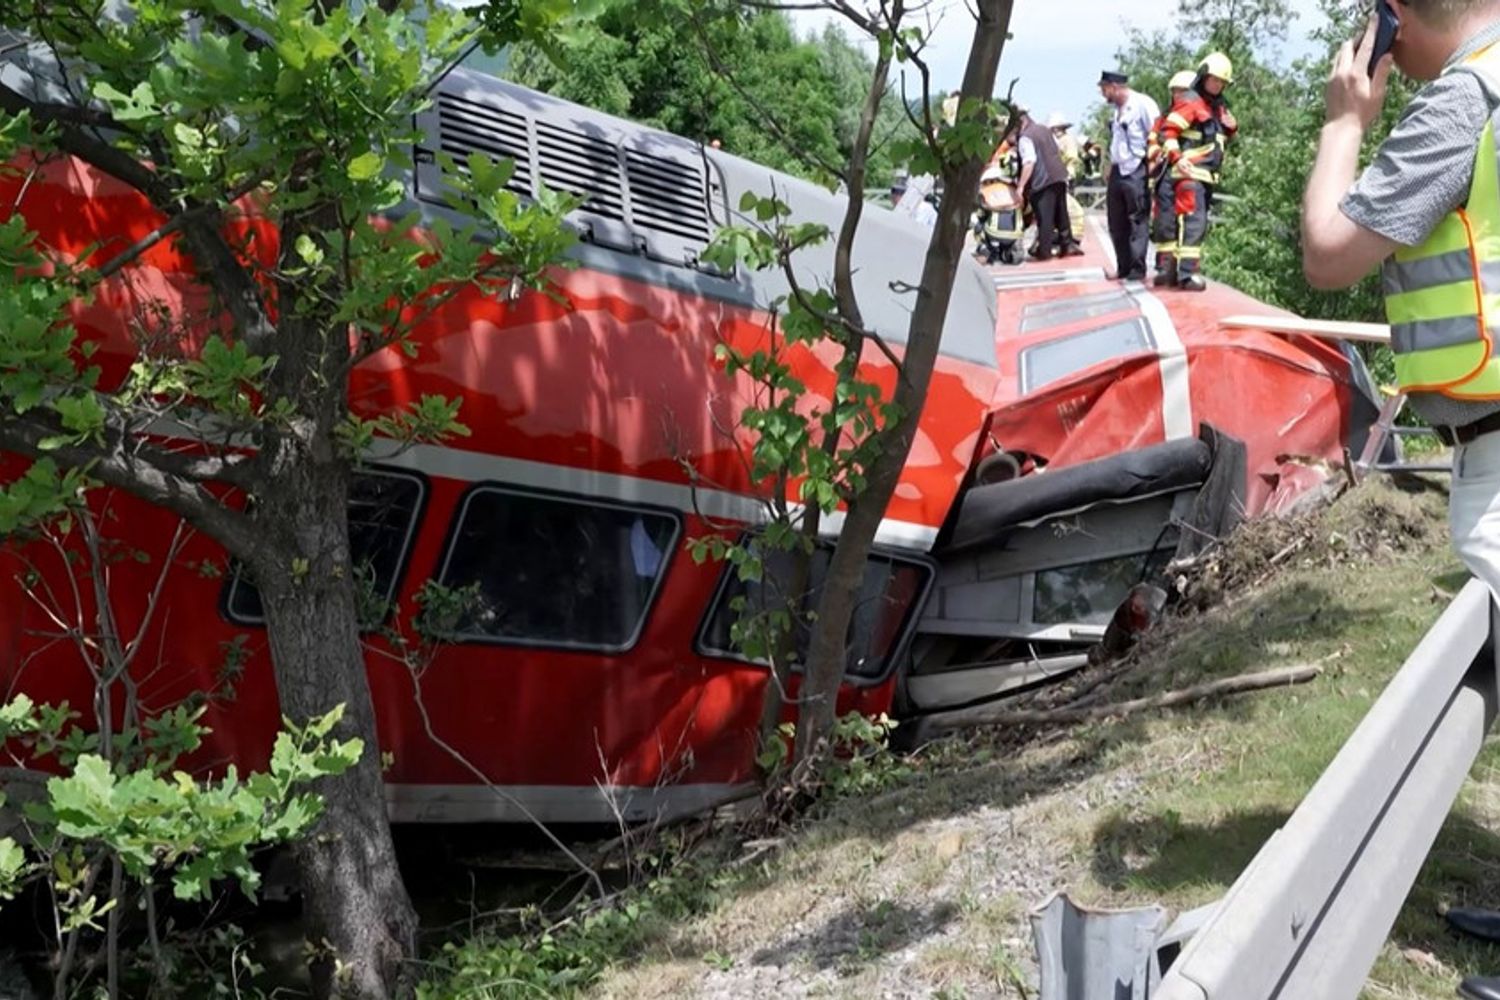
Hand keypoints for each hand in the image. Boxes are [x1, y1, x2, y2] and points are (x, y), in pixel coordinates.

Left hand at [1326, 14, 1393, 131]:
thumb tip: (1387, 55)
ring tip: (1360, 52)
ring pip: (1339, 55)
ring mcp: (1332, 77)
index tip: (1374, 20)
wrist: (1340, 128)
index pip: (1364, 46)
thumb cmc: (1362, 114)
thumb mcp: (1377, 93)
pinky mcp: (1328, 83)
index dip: (1370, 31)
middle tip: (1368, 38)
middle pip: (1347, 46)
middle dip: (1357, 39)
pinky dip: (1343, 60)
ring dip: (1349, 49)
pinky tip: (1350, 66)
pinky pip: (1335, 65)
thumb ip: (1382, 72)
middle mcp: (1341, 72)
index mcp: (1356, 73)